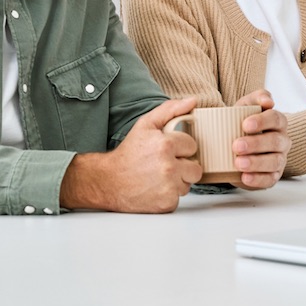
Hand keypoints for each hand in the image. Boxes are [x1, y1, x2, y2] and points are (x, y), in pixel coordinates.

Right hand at [60, 97, 201, 212]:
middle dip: (183, 166)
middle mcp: (169, 167)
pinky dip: (169, 195)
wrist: (109, 182)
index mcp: (166, 145)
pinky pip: (179, 198)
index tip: (167, 150)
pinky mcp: (167, 204)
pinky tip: (156, 189)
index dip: (181, 148)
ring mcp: (168, 187)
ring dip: (177, 181)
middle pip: (196, 168)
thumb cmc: (128, 153)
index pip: (192, 146)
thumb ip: (170, 110)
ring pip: (188, 184)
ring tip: (159, 176)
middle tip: (165, 164)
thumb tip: (192, 101)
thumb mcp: (145, 125)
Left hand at [231, 89, 290, 188]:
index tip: (245, 125)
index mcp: (277, 122)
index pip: (276, 119)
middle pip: (275, 141)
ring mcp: (279, 159)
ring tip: (239, 163)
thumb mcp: (245, 107)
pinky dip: (258, 179)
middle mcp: (282, 140)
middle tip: (236, 146)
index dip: (262, 121)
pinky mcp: (273, 176)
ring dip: (257, 163)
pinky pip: (270, 179)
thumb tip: (267, 100)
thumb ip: (255, 98)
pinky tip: (245, 177)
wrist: (233, 146)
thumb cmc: (241, 123)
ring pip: (275, 161)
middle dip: (256, 144)